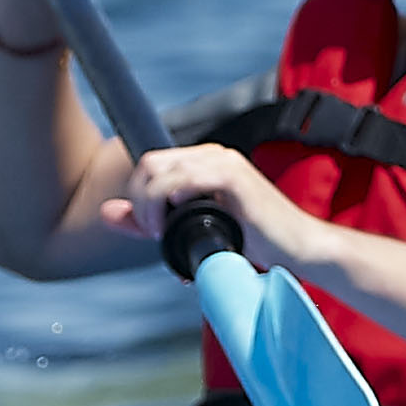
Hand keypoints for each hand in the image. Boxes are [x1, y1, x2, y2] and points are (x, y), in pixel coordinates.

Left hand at [100, 143, 306, 263]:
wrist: (299, 251)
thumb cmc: (252, 243)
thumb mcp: (191, 231)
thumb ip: (149, 220)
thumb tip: (106, 211)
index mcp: (203, 162)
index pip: (150, 165)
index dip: (137, 197)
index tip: (148, 228)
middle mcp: (212, 154)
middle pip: (148, 163)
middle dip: (138, 201)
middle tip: (152, 232)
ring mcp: (224, 162)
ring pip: (160, 170)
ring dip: (149, 206)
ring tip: (162, 233)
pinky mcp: (234, 177)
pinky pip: (184, 179)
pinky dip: (168, 202)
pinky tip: (173, 225)